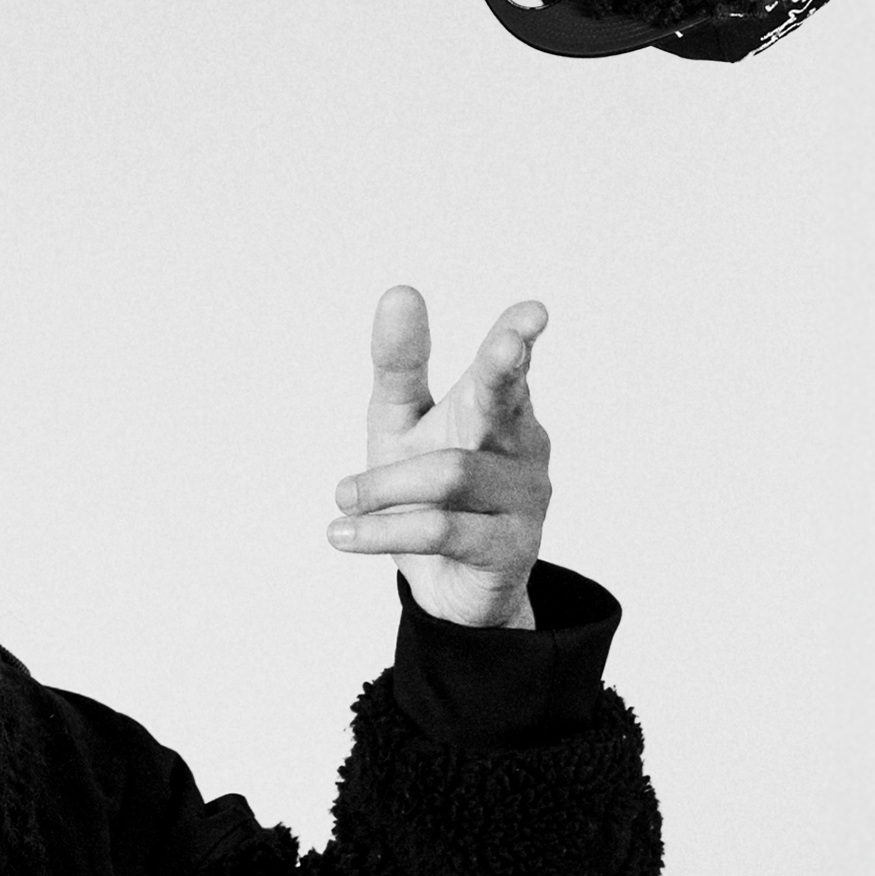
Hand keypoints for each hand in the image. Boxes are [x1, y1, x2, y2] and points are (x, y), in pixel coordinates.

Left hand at [327, 287, 551, 629]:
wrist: (445, 584)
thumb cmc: (423, 487)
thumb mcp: (402, 422)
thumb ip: (400, 363)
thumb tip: (402, 291)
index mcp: (497, 406)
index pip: (506, 368)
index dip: (516, 339)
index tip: (532, 313)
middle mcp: (521, 444)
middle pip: (504, 403)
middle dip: (504, 372)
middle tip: (509, 345)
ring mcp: (525, 496)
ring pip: (449, 472)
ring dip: (382, 487)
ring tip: (342, 499)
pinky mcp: (511, 547)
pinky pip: (442, 529)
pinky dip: (382, 531)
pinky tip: (342, 535)